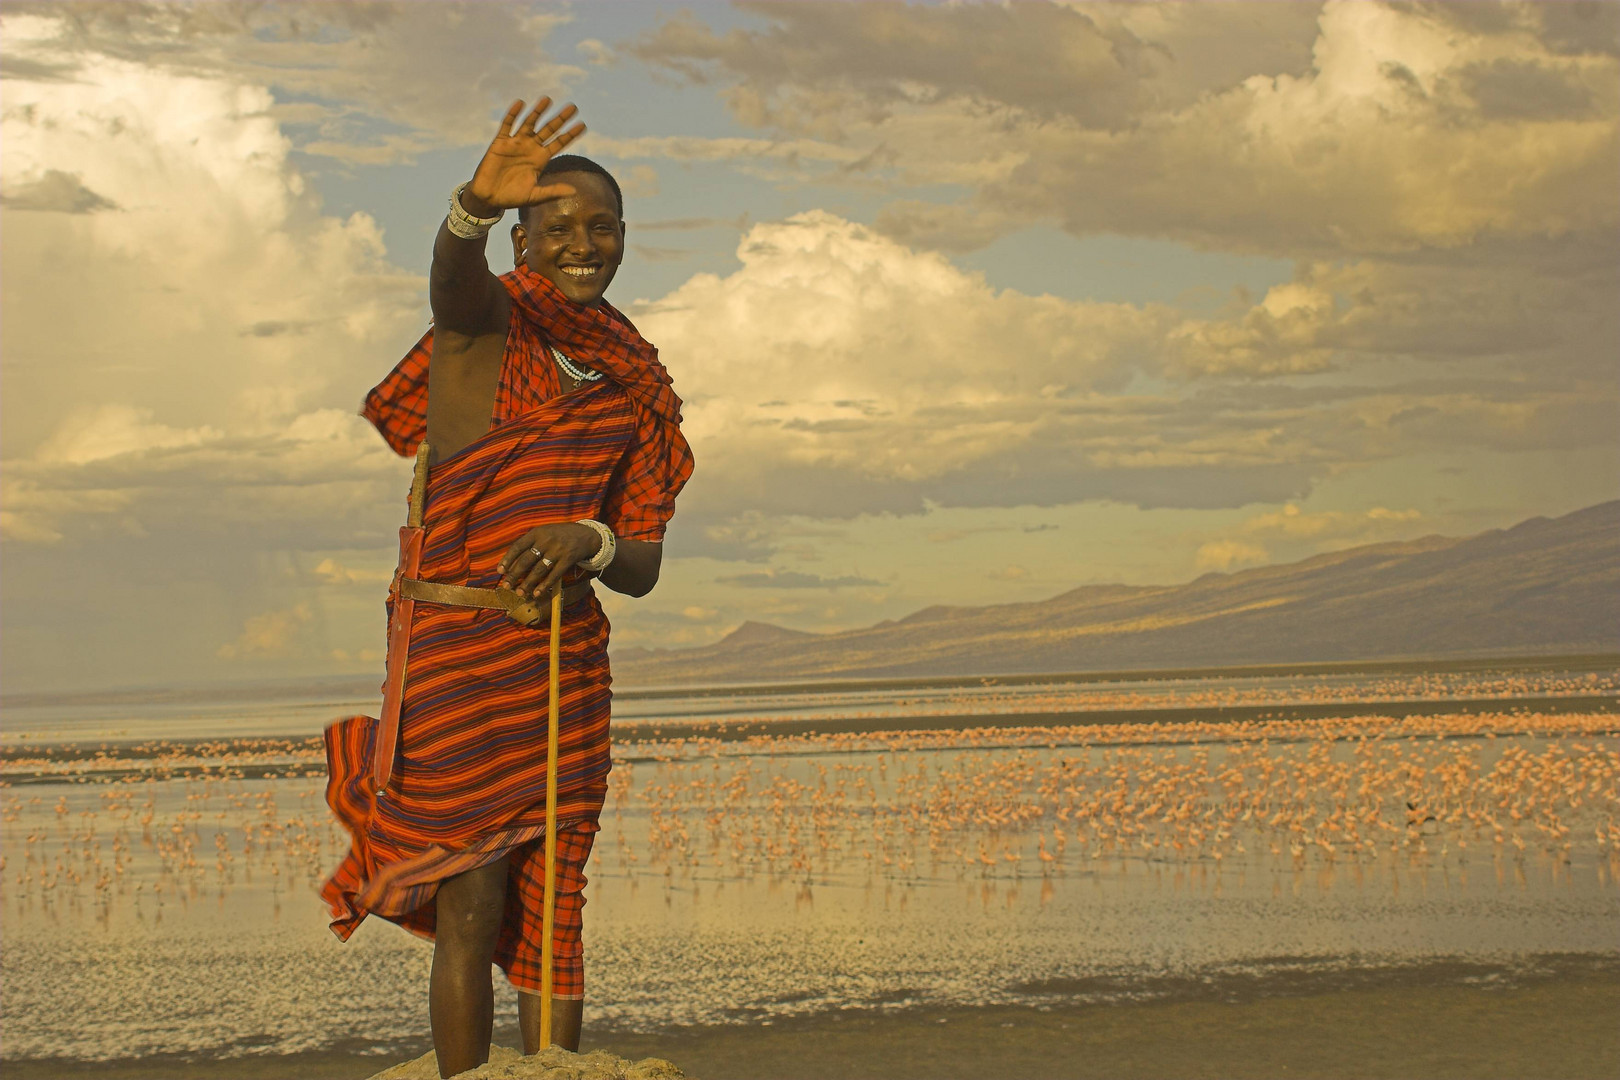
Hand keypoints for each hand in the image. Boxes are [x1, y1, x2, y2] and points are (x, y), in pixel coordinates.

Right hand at [464, 97, 586, 214]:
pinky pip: (507, 125)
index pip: (558, 143)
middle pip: (548, 130)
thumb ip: (552, 192)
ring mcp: (516, 143)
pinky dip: (513, 114)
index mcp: (540, 159)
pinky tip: (520, 103)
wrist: (489, 197)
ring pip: (529, 123)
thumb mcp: (535, 196)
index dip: (570, 134)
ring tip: (548, 100)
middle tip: (573, 107)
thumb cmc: (512, 198)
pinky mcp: (500, 142)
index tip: (582, 124)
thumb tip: (574, 191)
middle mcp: (530, 148)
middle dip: (560, 119)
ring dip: (538, 112)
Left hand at [497, 523, 602, 598]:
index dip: (508, 559)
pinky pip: (554, 575)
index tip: (500, 571)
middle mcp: (546, 540)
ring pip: (538, 570)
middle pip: (526, 560)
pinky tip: (537, 593)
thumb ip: (531, 544)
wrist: (586, 534)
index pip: (518, 546)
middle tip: (506, 586)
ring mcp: (558, 550)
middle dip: (515, 575)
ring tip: (520, 593)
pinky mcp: (568, 559)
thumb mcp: (545, 532)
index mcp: (537, 532)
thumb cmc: (560, 535)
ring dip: (528, 583)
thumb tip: (512, 563)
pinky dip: (545, 585)